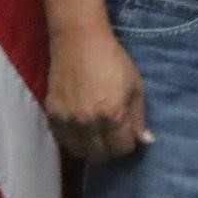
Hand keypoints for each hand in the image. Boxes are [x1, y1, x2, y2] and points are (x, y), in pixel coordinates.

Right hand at [45, 25, 153, 161]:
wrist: (79, 41)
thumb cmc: (113, 60)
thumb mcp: (134, 85)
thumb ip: (139, 116)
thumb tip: (145, 141)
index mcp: (113, 116)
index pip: (122, 149)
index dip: (127, 144)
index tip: (127, 133)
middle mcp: (89, 124)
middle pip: (100, 156)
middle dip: (110, 149)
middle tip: (112, 136)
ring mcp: (68, 121)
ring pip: (80, 153)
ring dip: (89, 147)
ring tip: (95, 134)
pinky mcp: (52, 116)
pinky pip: (62, 141)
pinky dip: (72, 139)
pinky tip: (79, 127)